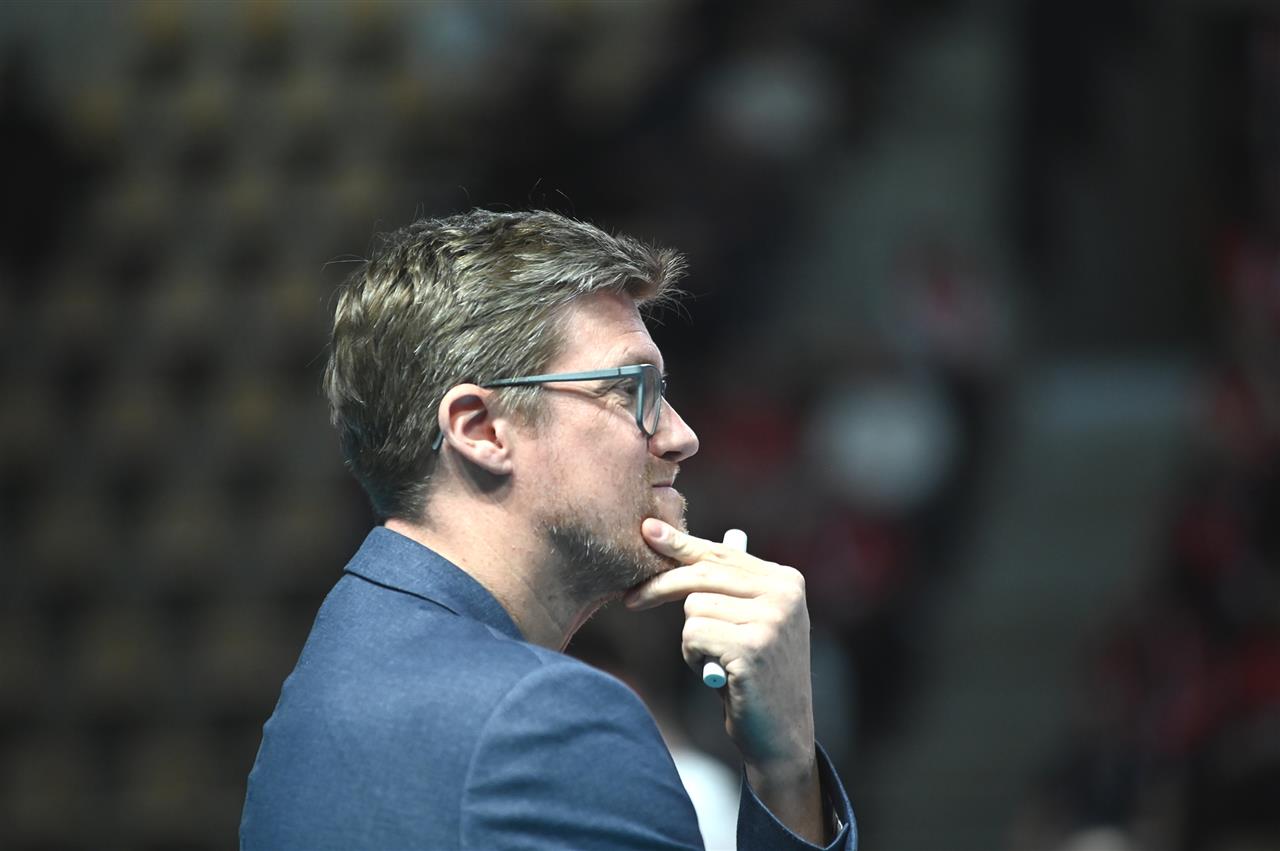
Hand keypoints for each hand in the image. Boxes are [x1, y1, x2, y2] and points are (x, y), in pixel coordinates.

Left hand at [625, 518, 825, 841]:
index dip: (680, 545)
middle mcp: (785, 594)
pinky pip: (693, 634)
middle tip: (631, 601)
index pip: (722, 553)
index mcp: (786, 580)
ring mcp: (773, 620)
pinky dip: (694, 657)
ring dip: (691, 639)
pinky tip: (718, 675)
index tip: (647, 532)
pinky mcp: (754, 647)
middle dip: (660, 587)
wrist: (781, 734)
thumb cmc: (753, 675)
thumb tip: (668, 540)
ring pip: (693, 608)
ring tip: (716, 661)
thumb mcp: (747, 622)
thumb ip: (723, 586)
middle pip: (701, 574)